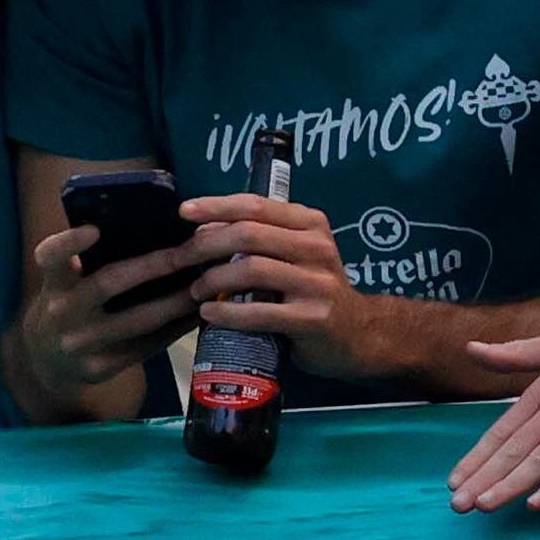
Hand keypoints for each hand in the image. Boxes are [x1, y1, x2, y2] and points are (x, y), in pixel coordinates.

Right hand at [9, 222, 210, 409]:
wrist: (48, 362)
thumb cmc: (68, 306)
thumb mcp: (64, 283)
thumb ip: (88, 260)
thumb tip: (150, 225)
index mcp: (54, 282)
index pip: (50, 257)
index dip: (70, 243)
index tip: (94, 229)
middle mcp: (61, 311)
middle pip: (109, 282)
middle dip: (155, 265)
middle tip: (191, 251)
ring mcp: (80, 343)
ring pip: (138, 320)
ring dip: (177, 301)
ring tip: (206, 284)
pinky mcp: (100, 367)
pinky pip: (146, 346)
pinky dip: (175, 329)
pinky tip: (197, 314)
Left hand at [179, 191, 362, 373]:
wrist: (358, 334)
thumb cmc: (313, 290)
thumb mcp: (295, 254)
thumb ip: (259, 238)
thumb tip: (205, 228)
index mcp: (310, 224)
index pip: (257, 205)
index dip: (217, 206)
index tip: (185, 211)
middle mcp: (317, 247)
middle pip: (248, 234)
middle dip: (206, 246)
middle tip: (181, 260)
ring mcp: (317, 283)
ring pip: (251, 269)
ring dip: (213, 280)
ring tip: (196, 291)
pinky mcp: (313, 318)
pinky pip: (259, 312)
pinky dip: (227, 312)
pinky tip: (210, 313)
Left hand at [447, 293, 539, 512]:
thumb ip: (515, 354)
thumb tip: (471, 349)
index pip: (503, 429)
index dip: (478, 456)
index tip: (454, 480)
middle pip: (516, 448)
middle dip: (484, 477)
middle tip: (457, 503)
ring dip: (511, 484)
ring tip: (483, 505)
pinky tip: (536, 502)